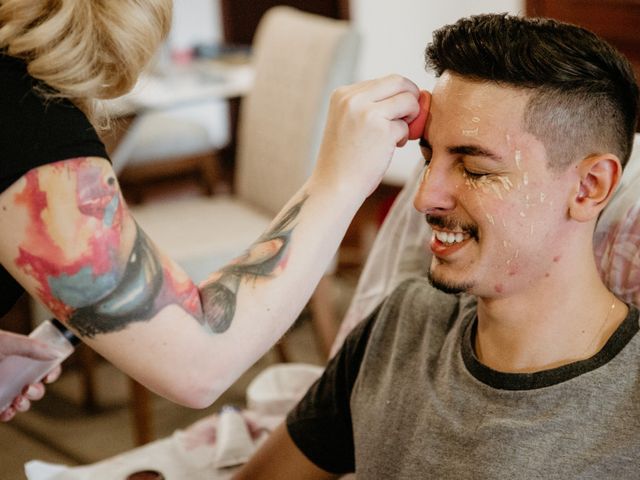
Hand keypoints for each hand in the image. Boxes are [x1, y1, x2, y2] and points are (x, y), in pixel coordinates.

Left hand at [0, 330, 61, 421]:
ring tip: (19, 401)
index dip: (52, 372)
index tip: (49, 376)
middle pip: (36, 387)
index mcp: (20, 358)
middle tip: (28, 389)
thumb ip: (31, 347)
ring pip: (23, 402)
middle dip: (38, 392)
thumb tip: (55, 353)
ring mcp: (3, 388)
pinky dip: (9, 414)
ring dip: (26, 404)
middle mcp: (13, 374)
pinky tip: (7, 411)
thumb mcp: (6, 343)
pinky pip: (6, 412)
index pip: (44, 366)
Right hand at [312, 75, 427, 198]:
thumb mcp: (351, 122)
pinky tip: (386, 151)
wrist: (334, 187)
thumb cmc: (346, 159)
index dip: (397, 97)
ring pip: (409, 100)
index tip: (396, 116)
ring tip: (394, 139)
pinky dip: (402, 139)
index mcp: (343, 94)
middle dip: (411, 100)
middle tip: (407, 121)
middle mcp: (353, 98)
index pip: (384, 81)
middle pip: (399, 82)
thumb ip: (373, 105)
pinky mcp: (381, 129)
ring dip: (409, 119)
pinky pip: (406, 126)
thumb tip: (416, 93)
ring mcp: (367, 112)